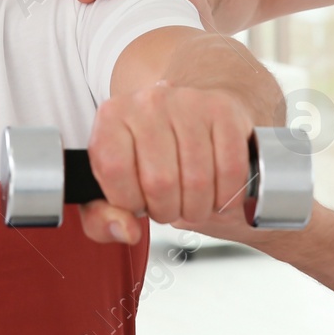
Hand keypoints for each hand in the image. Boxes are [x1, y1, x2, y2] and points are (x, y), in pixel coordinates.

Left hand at [77, 81, 256, 245]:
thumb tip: (126, 231)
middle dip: (167, 210)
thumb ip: (102, 217)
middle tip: (169, 206)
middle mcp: (149, 103)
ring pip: (198, 181)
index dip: (128, 200)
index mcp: (113, 116)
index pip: (114, 170)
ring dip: (197, 207)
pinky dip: (226, 195)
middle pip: (160, 182)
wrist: (187, 111)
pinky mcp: (223, 111)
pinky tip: (215, 192)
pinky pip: (230, 170)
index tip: (137, 201)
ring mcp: (189, 103)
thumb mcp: (110, 183)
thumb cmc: (147, 152)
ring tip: (191, 201)